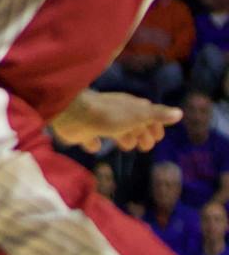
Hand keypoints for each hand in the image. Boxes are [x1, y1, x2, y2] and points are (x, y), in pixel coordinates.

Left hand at [52, 90, 179, 152]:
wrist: (75, 114)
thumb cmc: (110, 115)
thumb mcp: (138, 114)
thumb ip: (157, 114)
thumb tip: (180, 113)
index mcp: (129, 107)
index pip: (146, 115)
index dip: (154, 126)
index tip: (158, 138)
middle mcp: (114, 112)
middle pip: (131, 124)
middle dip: (140, 134)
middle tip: (144, 147)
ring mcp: (97, 121)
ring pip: (113, 130)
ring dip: (122, 138)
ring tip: (125, 146)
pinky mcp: (83, 131)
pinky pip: (90, 138)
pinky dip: (93, 143)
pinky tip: (95, 146)